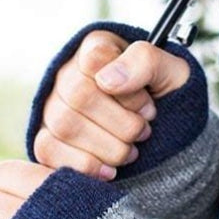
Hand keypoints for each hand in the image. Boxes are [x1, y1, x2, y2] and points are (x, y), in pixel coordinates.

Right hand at [33, 30, 189, 180]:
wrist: (164, 129)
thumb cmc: (165, 95)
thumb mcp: (171, 71)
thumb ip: (145, 62)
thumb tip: (107, 80)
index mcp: (97, 47)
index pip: (96, 60)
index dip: (128, 91)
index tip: (149, 107)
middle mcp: (67, 73)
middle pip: (79, 96)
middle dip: (122, 123)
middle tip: (144, 131)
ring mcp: (52, 105)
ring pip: (64, 125)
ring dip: (107, 147)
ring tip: (130, 151)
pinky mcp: (47, 137)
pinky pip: (47, 150)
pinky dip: (84, 166)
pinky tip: (109, 171)